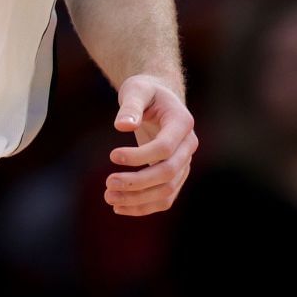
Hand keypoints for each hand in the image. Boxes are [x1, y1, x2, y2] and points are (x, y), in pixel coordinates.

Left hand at [105, 74, 196, 216]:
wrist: (159, 99)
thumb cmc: (146, 91)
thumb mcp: (136, 89)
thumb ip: (130, 106)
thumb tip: (122, 126)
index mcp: (182, 123)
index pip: (164, 147)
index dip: (139, 156)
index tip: (112, 155)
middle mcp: (188, 146)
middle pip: (168, 173)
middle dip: (137, 182)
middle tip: (108, 182)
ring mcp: (184, 163)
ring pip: (166, 190)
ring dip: (138, 199)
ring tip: (108, 197)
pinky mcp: (175, 176)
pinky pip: (164, 198)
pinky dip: (143, 206)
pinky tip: (119, 207)